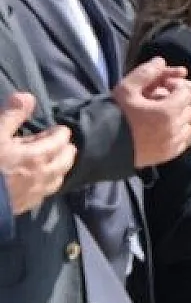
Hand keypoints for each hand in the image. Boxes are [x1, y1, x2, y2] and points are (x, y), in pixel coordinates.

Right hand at [0, 93, 75, 215]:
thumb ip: (12, 116)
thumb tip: (28, 97)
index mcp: (37, 156)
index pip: (60, 141)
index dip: (60, 132)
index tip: (58, 129)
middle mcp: (42, 175)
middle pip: (65, 160)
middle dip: (66, 150)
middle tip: (63, 144)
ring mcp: (35, 193)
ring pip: (58, 178)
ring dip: (61, 167)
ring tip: (57, 161)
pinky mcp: (25, 205)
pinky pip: (46, 193)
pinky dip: (50, 183)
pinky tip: (42, 181)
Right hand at [114, 58, 190, 167]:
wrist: (101, 142)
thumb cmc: (114, 114)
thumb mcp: (126, 88)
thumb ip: (145, 72)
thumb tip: (160, 60)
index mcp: (167, 111)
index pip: (186, 93)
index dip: (176, 88)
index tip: (163, 88)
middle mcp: (174, 128)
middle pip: (190, 109)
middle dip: (180, 102)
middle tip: (163, 100)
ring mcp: (173, 143)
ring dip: (181, 118)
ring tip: (164, 115)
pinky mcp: (169, 154)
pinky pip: (185, 141)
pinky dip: (180, 133)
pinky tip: (165, 128)